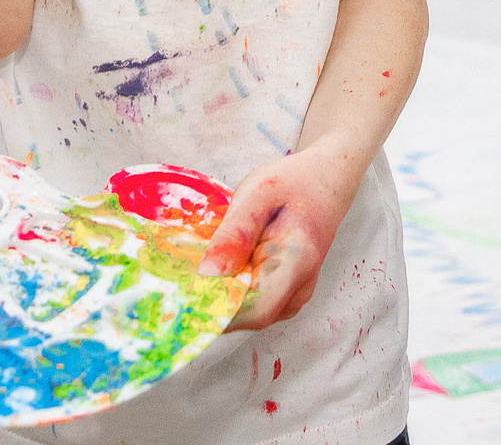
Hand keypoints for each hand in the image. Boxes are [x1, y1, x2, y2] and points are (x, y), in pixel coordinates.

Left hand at [200, 140, 365, 331]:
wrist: (324, 183)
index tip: (183, 297)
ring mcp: (294, 297)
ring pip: (246, 315)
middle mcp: (299, 289)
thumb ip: (234, 234)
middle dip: (210, 302)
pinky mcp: (285, 297)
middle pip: (247, 317)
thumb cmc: (293, 183)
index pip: (256, 310)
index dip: (217, 312)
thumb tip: (206, 274)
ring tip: (192, 270)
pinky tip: (216, 269)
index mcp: (296, 261)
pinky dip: (229, 292)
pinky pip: (251, 305)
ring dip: (217, 297)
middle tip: (176, 279)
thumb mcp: (258, 194)